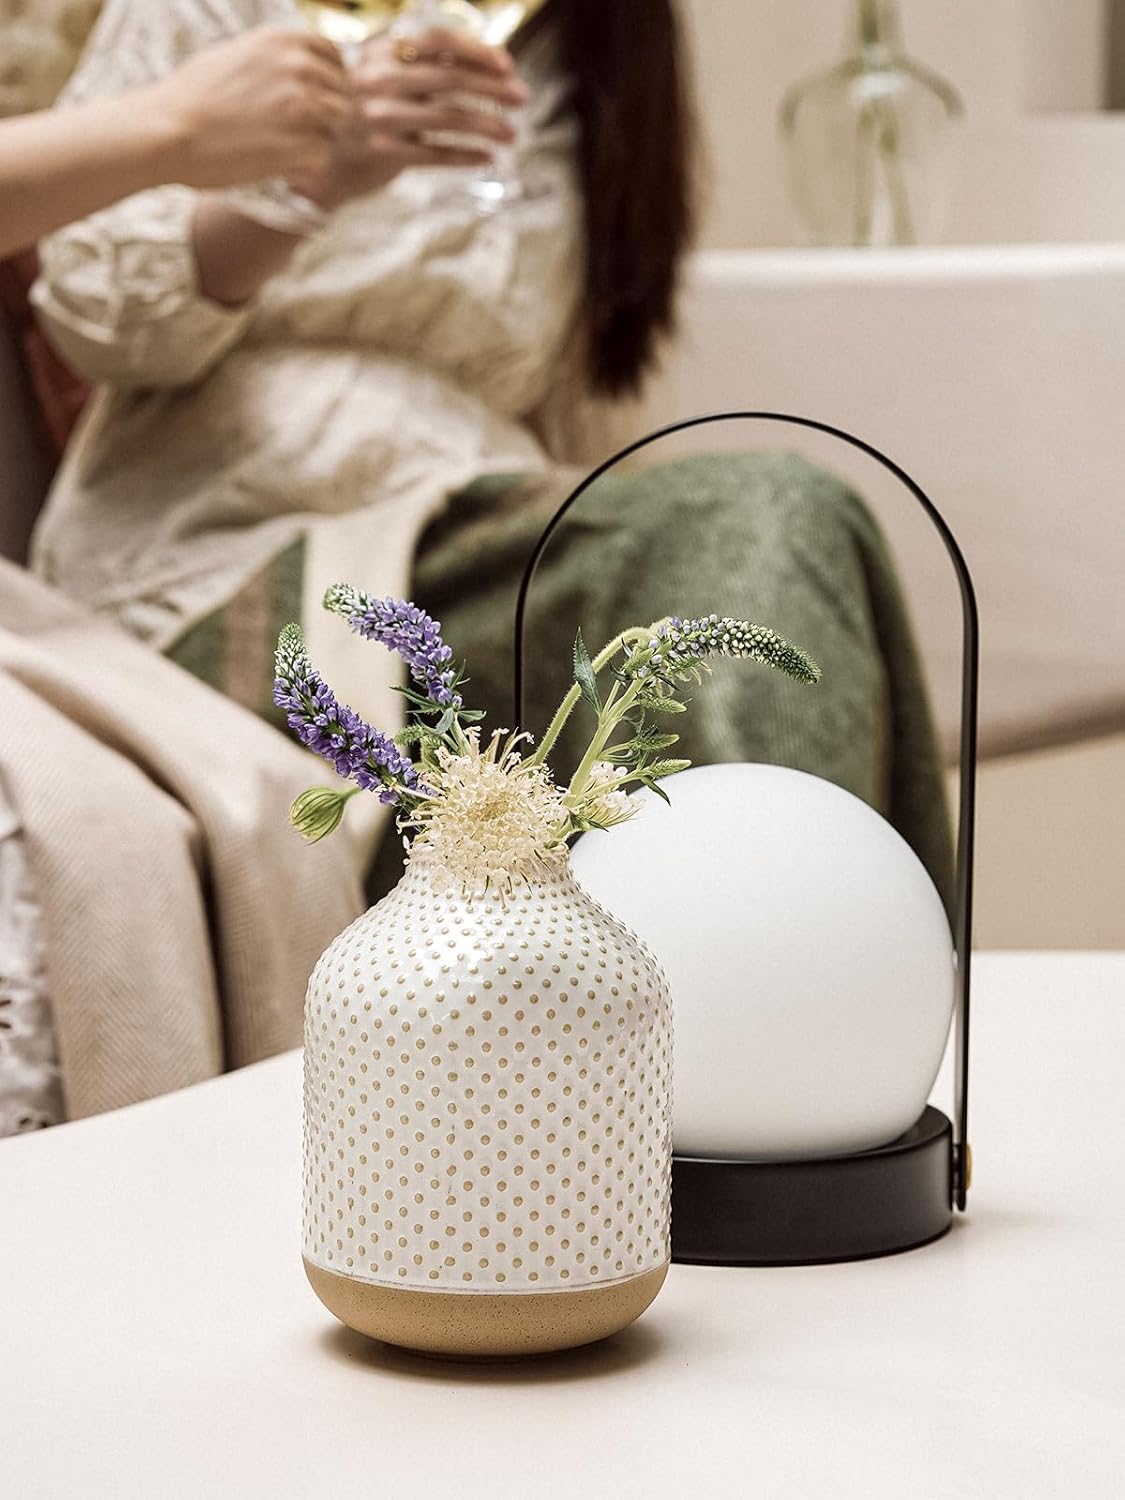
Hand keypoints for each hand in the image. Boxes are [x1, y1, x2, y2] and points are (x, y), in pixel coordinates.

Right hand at [148, 27, 351, 189]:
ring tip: (283, 146)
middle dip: (324, 113)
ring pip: (337, 124)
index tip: (316, 97)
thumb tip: (297, 64)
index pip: (332, 54)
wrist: (167, 131)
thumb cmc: (191, 98)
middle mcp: (298, 67)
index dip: (329, 78)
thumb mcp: (234, 55)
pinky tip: (277, 163)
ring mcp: (303, 106)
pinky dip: (304, 165)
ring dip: (317, 137)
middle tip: (294, 131)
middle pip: (340, 92)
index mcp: (282, 40)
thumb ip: (272, 58)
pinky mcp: (302, 143)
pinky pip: (323, 156)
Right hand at [290, 27, 529, 211]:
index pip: (438, 40)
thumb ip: (423, 68)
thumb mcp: (386, 80)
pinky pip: (435, 152)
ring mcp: (380, 116)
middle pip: (450, 77)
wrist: (322, 161)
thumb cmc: (366, 116)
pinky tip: (487, 156)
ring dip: (487, 125)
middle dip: (493, 88)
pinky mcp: (383, 151)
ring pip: (448, 117)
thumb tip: (486, 64)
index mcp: (382, 52)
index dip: (476, 50)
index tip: (507, 65)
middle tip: (522, 97)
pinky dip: (465, 154)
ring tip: (512, 134)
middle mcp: (379, 79)